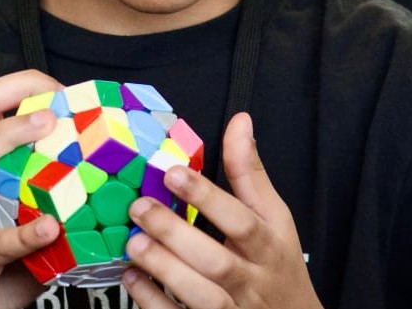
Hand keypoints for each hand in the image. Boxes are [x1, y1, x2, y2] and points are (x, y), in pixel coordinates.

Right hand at [0, 70, 62, 308]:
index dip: (29, 86)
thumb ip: (62, 204)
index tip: (66, 92)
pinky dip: (24, 232)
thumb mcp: (32, 224)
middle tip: (54, 100)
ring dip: (10, 136)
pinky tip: (48, 228)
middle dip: (14, 91)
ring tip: (47, 126)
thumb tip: (116, 188)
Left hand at [123, 112, 321, 308]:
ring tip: (133, 243)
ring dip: (165, 270)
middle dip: (175, 234)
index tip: (172, 173)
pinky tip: (133, 280)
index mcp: (268, 247)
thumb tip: (240, 121)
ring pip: (202, 298)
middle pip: (217, 262)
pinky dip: (156, 304)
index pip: (241, 221)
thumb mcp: (274, 218)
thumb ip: (250, 172)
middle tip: (140, 207)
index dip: (207, 197)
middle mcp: (253, 283)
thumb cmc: (278, 267)